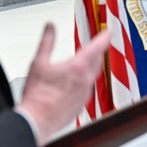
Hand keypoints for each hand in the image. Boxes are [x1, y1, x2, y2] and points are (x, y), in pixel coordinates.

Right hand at [17, 23, 110, 142]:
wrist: (37, 120)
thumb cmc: (37, 94)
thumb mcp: (39, 62)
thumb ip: (47, 41)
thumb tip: (50, 26)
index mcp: (78, 67)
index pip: (97, 47)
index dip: (104, 38)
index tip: (108, 32)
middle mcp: (85, 81)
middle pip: (97, 62)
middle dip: (97, 53)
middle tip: (96, 46)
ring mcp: (85, 95)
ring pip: (91, 77)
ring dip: (88, 69)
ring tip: (79, 65)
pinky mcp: (81, 106)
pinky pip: (85, 91)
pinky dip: (81, 84)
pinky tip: (70, 86)